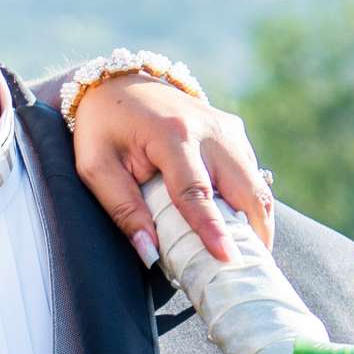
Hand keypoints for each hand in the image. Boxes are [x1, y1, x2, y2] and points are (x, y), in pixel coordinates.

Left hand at [69, 75, 273, 263]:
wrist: (118, 84)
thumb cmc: (102, 129)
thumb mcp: (96, 168)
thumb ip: (122, 209)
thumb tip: (150, 253)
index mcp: (172, 134)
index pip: (197, 191)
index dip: (213, 229)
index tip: (228, 258)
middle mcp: (208, 128)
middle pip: (245, 188)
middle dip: (256, 231)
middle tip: (253, 269)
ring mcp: (226, 127)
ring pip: (255, 183)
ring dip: (258, 220)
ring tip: (252, 257)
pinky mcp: (233, 130)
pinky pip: (250, 173)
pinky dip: (251, 203)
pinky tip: (243, 230)